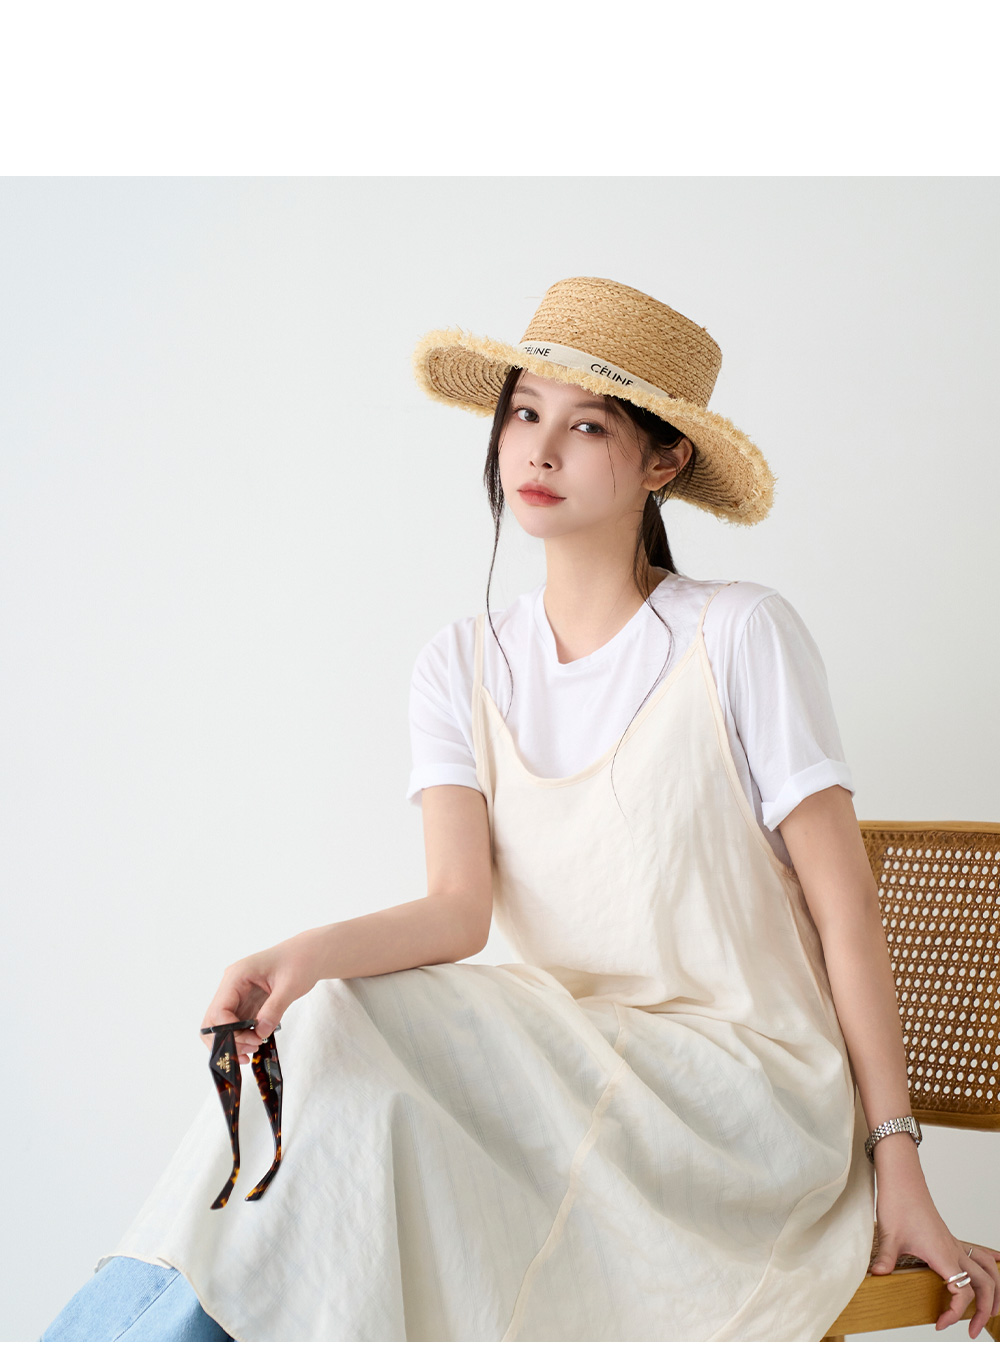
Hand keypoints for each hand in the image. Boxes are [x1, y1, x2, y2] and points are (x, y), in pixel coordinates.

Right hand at [200, 932, 319, 1063]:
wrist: (309, 954)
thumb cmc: (299, 961)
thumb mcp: (290, 985)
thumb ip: (274, 1009)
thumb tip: (260, 1033)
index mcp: (237, 976)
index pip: (219, 1010)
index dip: (229, 1030)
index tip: (251, 1040)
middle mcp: (231, 986)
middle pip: (214, 1020)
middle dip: (228, 1039)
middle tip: (250, 1049)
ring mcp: (237, 995)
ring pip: (222, 1025)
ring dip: (234, 1041)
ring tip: (255, 1048)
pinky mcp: (246, 1003)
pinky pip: (236, 1024)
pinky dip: (242, 1037)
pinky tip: (256, 1044)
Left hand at [870, 1174, 999, 1336]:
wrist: (902, 1180)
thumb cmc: (898, 1203)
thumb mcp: (890, 1235)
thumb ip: (886, 1259)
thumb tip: (877, 1276)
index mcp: (943, 1254)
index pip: (962, 1293)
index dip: (955, 1313)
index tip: (940, 1324)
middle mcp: (955, 1251)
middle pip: (985, 1285)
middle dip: (984, 1310)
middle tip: (972, 1331)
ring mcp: (955, 1245)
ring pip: (988, 1270)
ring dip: (994, 1292)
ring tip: (990, 1311)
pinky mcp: (950, 1240)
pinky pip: (980, 1255)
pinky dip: (991, 1266)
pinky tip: (997, 1269)